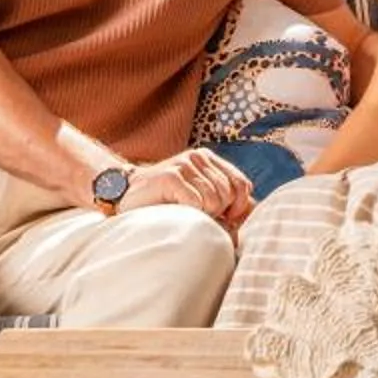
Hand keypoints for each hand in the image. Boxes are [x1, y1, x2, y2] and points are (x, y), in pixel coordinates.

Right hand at [121, 147, 254, 227]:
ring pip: (214, 200)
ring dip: (201, 215)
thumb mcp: (197, 196)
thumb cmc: (164, 202)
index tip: (224, 219)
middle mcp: (197, 157)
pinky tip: (174, 211)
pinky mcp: (170, 176)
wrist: (124, 196)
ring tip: (183, 212)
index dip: (238, 207)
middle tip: (196, 216)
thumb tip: (253, 210)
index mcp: (208, 158)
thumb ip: (224, 200)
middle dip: (217, 214)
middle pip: (229, 195)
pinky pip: (196, 204)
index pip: (242, 185)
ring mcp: (183, 164)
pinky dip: (189, 214)